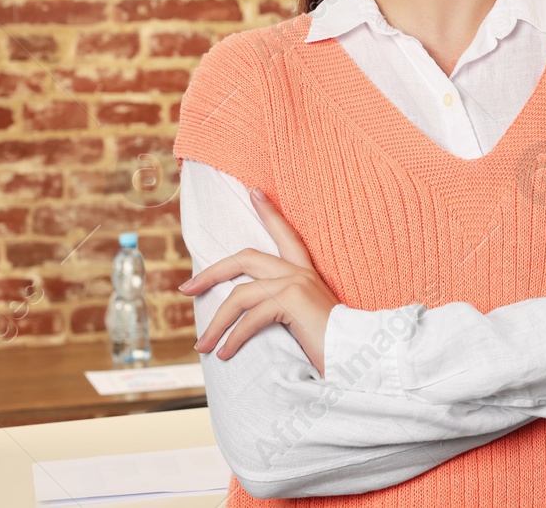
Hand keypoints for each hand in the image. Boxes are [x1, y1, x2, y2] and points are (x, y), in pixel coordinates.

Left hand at [178, 187, 340, 376]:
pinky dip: (233, 338)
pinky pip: (250, 317)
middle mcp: (301, 272)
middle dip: (212, 272)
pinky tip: (225, 353)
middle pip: (246, 257)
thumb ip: (282, 309)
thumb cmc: (331, 343)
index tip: (254, 192)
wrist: (358, 354)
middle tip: (187, 288)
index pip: (287, 236)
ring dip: (217, 322)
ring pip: (240, 294)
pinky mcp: (292, 299)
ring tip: (203, 345)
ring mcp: (296, 283)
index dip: (269, 213)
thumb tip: (248, 318)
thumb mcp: (304, 320)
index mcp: (306, 274)